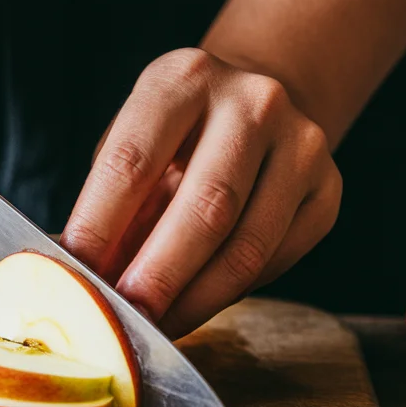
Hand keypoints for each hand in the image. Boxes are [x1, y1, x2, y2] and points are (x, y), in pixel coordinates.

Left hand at [61, 48, 341, 336]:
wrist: (256, 105)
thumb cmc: (176, 137)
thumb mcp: (133, 144)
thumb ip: (111, 204)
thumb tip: (79, 275)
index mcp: (184, 80)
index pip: (133, 161)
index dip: (100, 227)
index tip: (77, 278)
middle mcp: (252, 102)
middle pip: (205, 207)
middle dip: (159, 276)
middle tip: (126, 319)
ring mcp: (302, 144)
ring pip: (247, 247)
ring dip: (195, 299)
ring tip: (157, 326)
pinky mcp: (328, 190)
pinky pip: (275, 261)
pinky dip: (229, 294)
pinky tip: (197, 305)